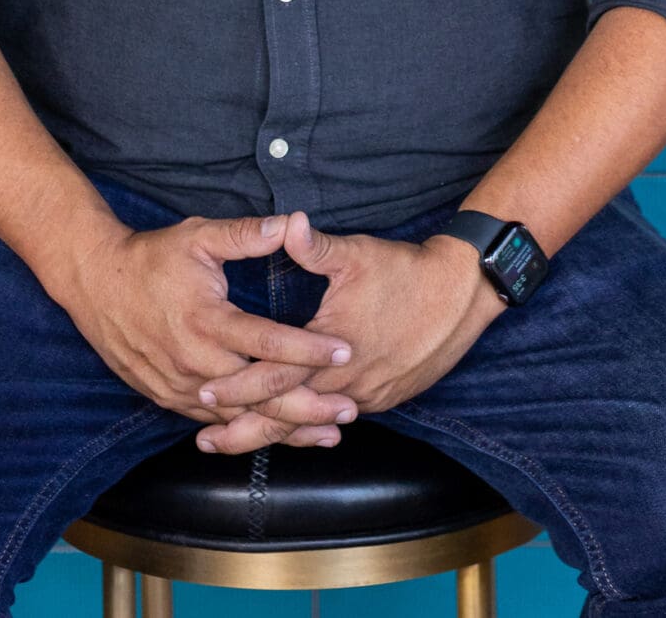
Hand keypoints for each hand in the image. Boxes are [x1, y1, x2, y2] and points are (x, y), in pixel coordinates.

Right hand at [46, 212, 356, 445]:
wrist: (95, 284)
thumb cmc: (151, 257)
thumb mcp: (198, 236)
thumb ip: (246, 234)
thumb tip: (290, 223)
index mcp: (206, 322)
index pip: (268, 342)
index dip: (308, 349)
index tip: (344, 351)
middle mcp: (195, 362)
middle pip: (260, 394)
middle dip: (308, 406)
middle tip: (350, 410)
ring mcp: (180, 386)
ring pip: (240, 418)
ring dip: (285, 428)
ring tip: (327, 433)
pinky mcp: (169, 398)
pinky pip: (215, 423)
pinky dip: (249, 430)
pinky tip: (276, 435)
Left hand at [192, 213, 504, 452]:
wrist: (461, 294)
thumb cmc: (405, 272)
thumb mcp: (356, 254)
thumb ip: (314, 247)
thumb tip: (287, 222)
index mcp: (332, 352)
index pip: (273, 378)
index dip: (236, 388)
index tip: (204, 396)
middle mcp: (347, 384)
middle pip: (287, 416)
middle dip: (244, 431)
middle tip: (206, 442)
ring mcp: (369, 397)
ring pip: (313, 423)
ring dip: (278, 432)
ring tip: (240, 441)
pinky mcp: (386, 398)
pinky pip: (339, 418)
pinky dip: (312, 426)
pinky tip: (296, 429)